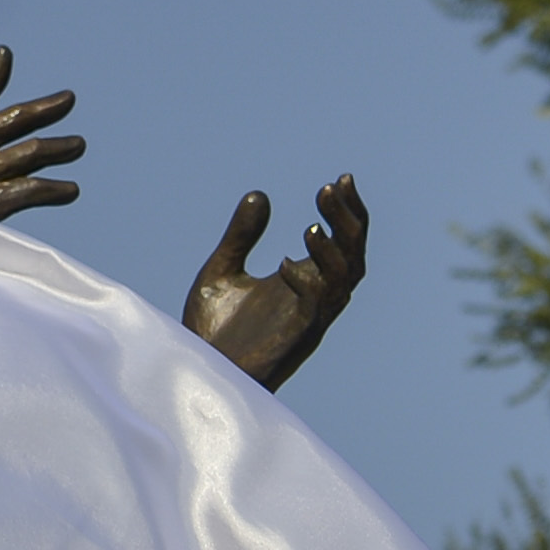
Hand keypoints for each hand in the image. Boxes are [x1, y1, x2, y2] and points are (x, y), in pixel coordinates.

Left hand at [180, 174, 367, 391]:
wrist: (196, 369)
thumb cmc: (212, 329)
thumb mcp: (223, 269)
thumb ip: (242, 235)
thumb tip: (259, 195)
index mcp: (304, 281)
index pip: (342, 242)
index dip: (348, 212)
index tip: (340, 181)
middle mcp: (314, 299)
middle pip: (354, 257)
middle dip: (348, 222)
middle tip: (328, 189)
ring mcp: (308, 320)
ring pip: (343, 282)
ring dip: (333, 252)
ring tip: (310, 225)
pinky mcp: (294, 340)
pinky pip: (314, 309)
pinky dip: (305, 284)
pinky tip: (282, 263)